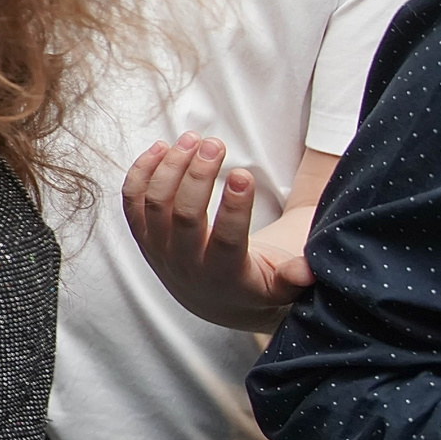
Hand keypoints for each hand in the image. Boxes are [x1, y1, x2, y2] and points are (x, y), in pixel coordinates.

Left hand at [123, 132, 312, 332]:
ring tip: (193, 138)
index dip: (235, 207)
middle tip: (216, 144)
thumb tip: (308, 268)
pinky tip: (161, 148)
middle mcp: (185, 263)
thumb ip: (293, 278)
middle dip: (198, 176)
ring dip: (170, 167)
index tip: (244, 174)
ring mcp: (158, 249)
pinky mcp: (143, 236)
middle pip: (183, 215)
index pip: (227, 239)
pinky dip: (141, 172)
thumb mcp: (279, 289)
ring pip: (155, 203)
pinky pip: (132, 201)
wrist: (212, 301)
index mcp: (224, 275)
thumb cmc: (252, 286)